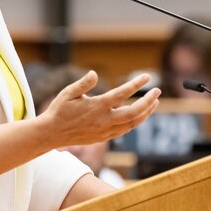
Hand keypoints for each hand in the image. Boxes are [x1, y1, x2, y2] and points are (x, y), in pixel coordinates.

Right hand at [39, 71, 160, 148]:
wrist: (51, 134)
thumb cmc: (59, 110)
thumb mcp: (68, 93)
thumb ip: (83, 84)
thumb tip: (95, 73)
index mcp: (97, 106)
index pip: (122, 94)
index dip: (136, 84)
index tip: (147, 77)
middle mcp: (104, 120)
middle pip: (134, 112)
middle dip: (149, 102)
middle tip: (158, 91)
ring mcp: (105, 130)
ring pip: (132, 123)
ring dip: (146, 113)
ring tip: (154, 102)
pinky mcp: (104, 137)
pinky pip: (125, 130)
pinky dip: (135, 122)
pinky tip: (140, 115)